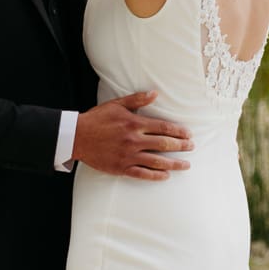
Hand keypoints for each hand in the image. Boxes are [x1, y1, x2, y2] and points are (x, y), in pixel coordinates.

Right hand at [71, 91, 192, 180]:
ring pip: (157, 161)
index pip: (163, 127)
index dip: (178, 131)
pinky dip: (155, 176)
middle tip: (192, 147)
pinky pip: (142, 174)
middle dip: (181, 146)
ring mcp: (128, 156)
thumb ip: (137, 100)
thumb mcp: (117, 104)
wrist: (76, 136)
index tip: (189, 134)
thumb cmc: (97, 119)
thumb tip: (155, 93)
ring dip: (174, 164)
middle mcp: (134, 140)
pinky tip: (166, 176)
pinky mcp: (121, 167)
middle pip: (164, 144)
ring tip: (186, 165)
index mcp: (134, 124)